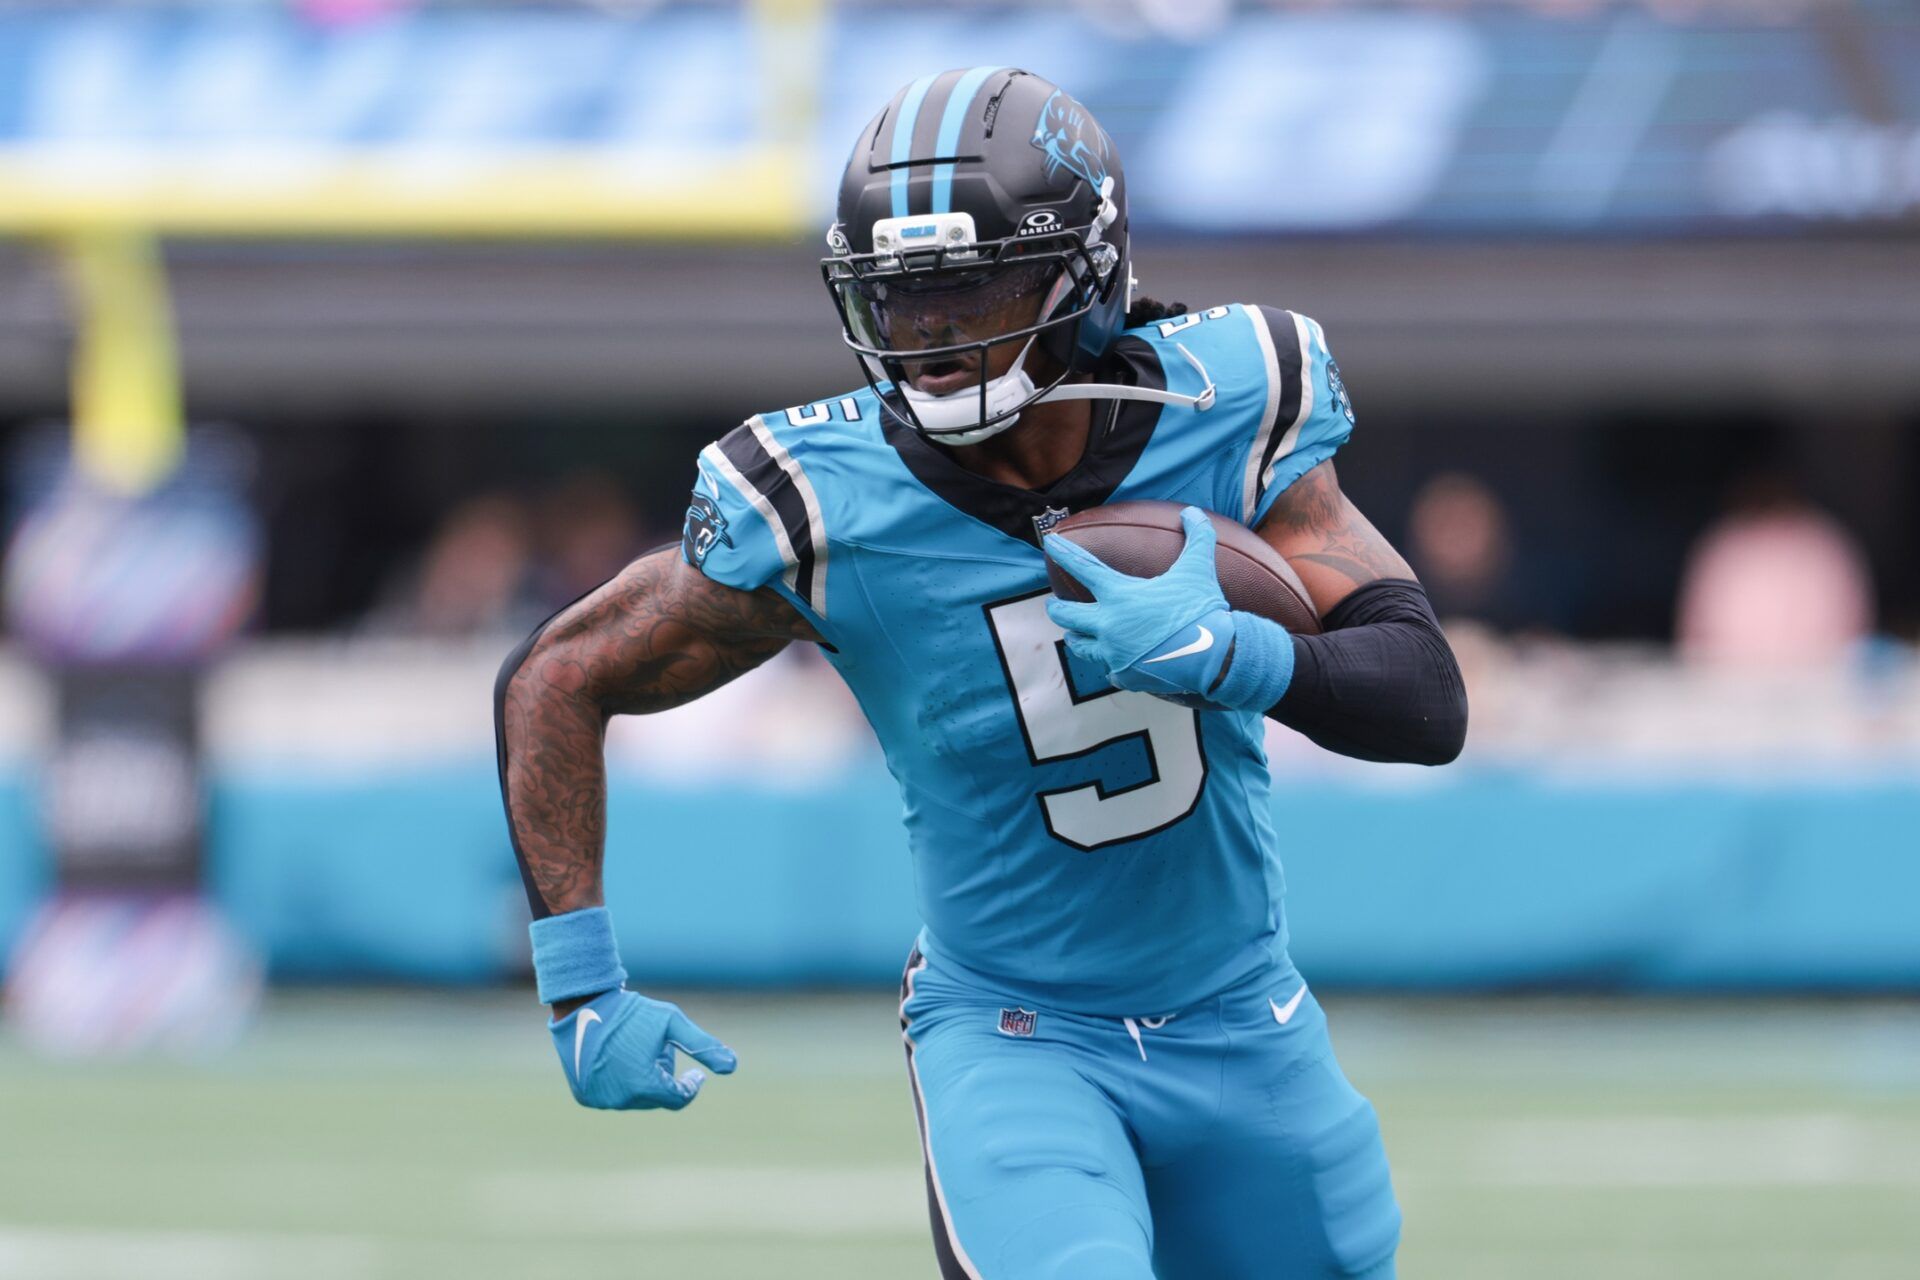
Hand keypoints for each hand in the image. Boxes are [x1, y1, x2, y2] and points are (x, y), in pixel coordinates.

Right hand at [549, 988, 736, 1110]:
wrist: (582, 1006)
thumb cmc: (631, 1013)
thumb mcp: (671, 1022)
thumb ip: (702, 1046)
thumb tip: (733, 1067)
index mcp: (646, 1086)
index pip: (679, 1098)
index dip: (690, 1085)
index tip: (695, 1073)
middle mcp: (622, 1100)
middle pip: (657, 1097)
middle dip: (663, 1076)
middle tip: (659, 1048)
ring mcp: (601, 1101)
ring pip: (635, 1097)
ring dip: (642, 1080)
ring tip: (636, 1049)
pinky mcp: (585, 1097)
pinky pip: (612, 1096)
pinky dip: (620, 1082)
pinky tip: (618, 1058)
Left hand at [1044, 506, 1244, 705]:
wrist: (1212, 656)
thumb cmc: (1201, 609)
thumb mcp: (1199, 568)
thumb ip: (1197, 536)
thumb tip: (1193, 511)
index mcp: (1119, 595)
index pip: (1083, 567)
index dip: (1064, 552)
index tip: (1049, 543)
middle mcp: (1108, 625)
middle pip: (1067, 615)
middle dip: (1056, 609)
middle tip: (1053, 604)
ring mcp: (1113, 654)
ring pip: (1081, 647)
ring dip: (1076, 639)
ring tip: (1073, 636)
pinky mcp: (1125, 676)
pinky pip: (1110, 671)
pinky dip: (1111, 666)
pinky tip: (1112, 665)